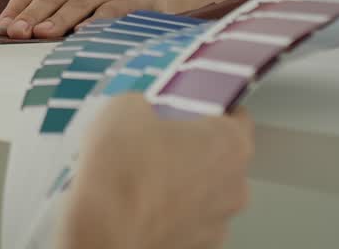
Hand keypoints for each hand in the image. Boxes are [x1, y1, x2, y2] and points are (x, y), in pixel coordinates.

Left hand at [0, 0, 171, 38]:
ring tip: (42, 33)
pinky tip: (82, 33)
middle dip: (31, 15)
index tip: (2, 27)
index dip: (16, 8)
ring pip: (76, 5)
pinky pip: (108, 13)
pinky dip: (95, 22)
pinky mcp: (126, 2)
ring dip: (58, 19)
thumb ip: (46, 6)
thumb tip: (16, 32)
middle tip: (16, 32)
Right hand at [60, 95, 254, 248]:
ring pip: (204, 193)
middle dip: (191, 148)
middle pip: (220, 158)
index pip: (236, 117)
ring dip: (180, 184)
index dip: (209, 109)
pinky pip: (187, 221)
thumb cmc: (121, 174)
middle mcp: (233, 186)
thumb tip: (138, 111)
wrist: (102, 231)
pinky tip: (139, 203)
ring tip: (140, 176)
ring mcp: (216, 223)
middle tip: (155, 141)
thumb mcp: (125, 108)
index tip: (189, 108)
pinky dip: (168, 213)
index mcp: (229, 144)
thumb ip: (145, 105)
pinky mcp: (195, 246)